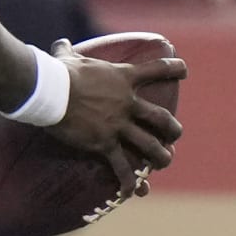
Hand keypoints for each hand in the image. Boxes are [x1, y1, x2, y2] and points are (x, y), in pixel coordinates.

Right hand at [43, 39, 186, 200]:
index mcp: (123, 79)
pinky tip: (130, 192)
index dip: (174, 69)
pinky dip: (128, 181)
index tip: (184, 70)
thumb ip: (67, 52)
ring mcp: (118, 125)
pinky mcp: (104, 144)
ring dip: (161, 157)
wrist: (50, 91)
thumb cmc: (58, 72)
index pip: (157, 69)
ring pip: (150, 146)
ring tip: (164, 162)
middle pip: (161, 118)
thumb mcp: (67, 58)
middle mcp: (127, 103)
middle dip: (172, 129)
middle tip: (175, 135)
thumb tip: (59, 43)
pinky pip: (121, 167)